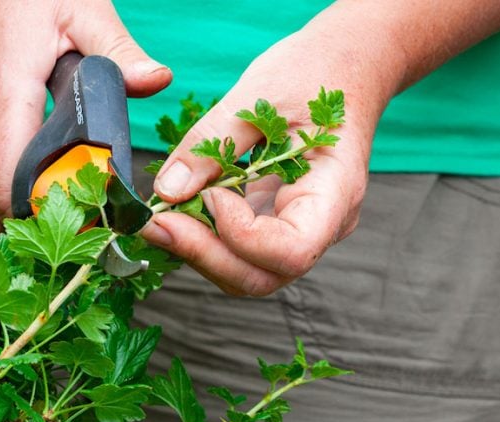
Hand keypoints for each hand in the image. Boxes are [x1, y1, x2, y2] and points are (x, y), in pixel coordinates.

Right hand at [0, 0, 171, 220]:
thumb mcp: (76, 6)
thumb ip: (117, 49)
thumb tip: (156, 82)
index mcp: (2, 97)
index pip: (11, 189)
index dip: (45, 216)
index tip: (81, 218)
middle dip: (24, 223)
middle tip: (68, 221)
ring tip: (40, 208)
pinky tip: (6, 178)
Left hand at [139, 20, 391, 296]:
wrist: (343, 66)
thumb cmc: (313, 72)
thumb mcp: (259, 94)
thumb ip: (211, 143)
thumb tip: (167, 190)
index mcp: (335, 194)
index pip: (291, 250)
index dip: (240, 235)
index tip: (209, 194)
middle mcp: (322, 225)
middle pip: (262, 276)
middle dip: (204, 255)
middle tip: (156, 222)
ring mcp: (299, 229)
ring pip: (245, 272)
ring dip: (197, 250)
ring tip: (159, 216)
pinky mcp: (273, 223)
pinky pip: (237, 249)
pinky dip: (202, 237)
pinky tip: (174, 210)